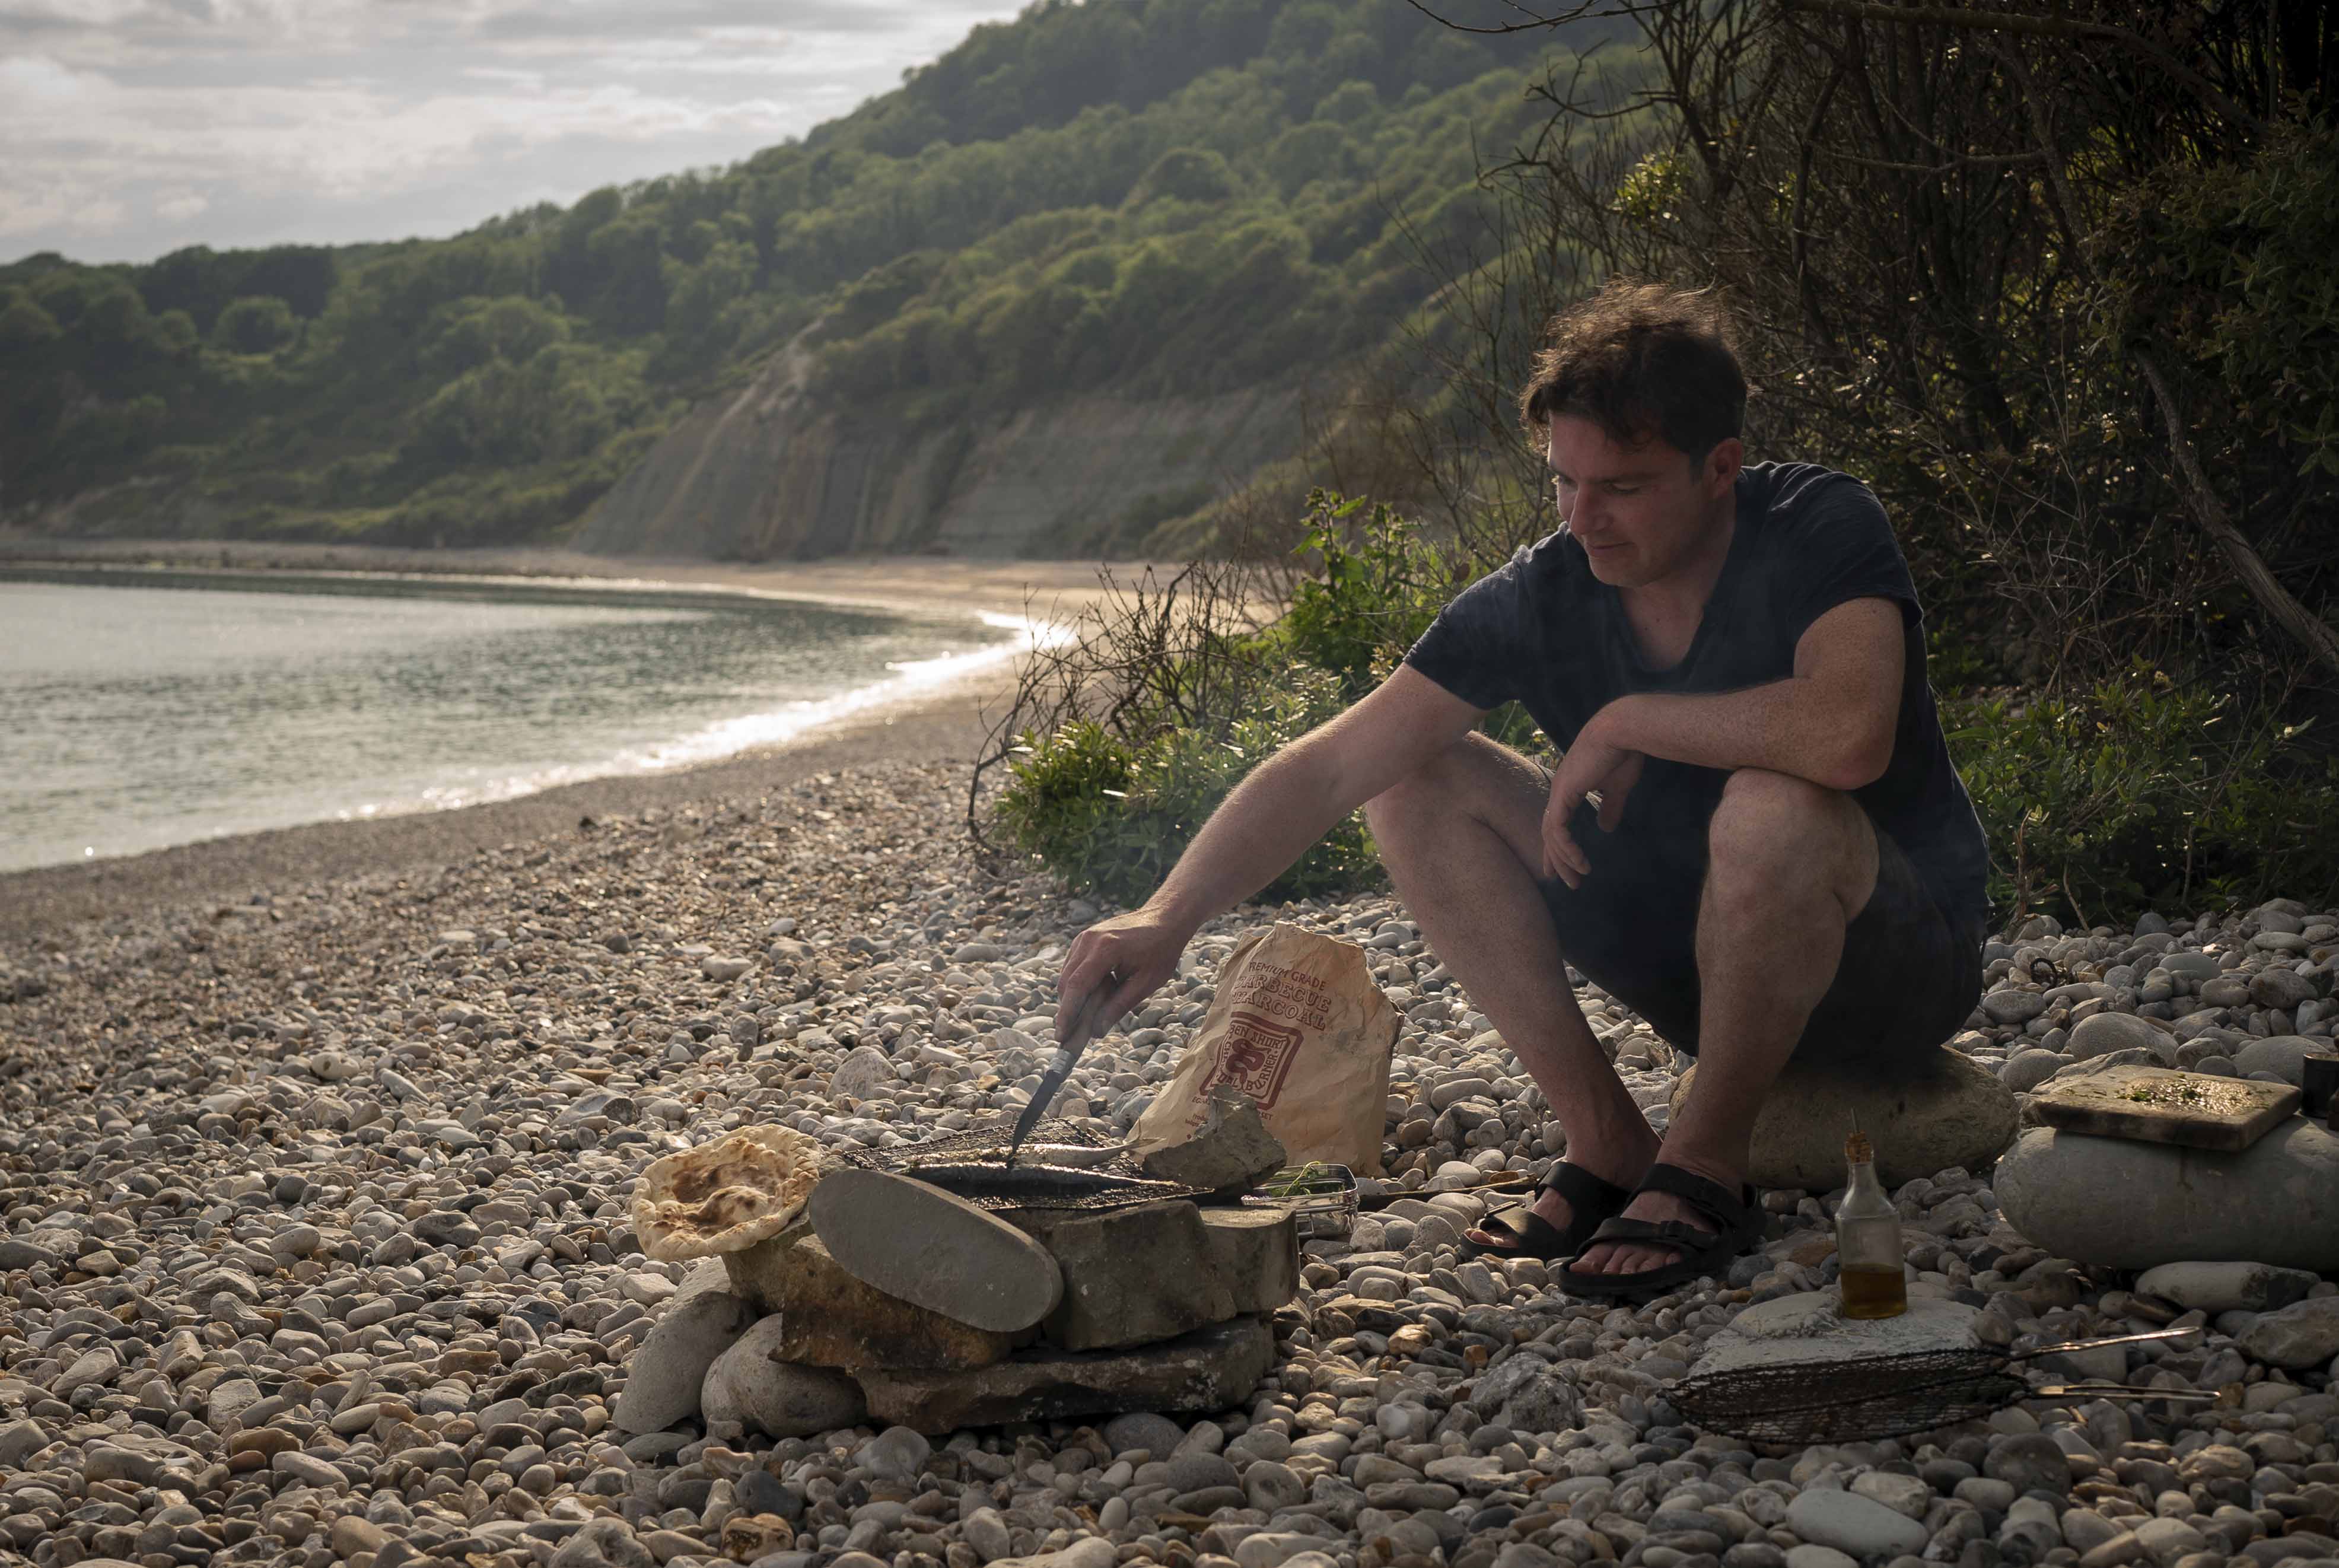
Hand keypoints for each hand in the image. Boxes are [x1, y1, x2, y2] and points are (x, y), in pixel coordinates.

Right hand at [1054, 907, 1186, 1044]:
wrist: (1164, 918)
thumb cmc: (1160, 950)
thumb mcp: (1146, 982)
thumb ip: (1119, 1006)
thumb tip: (1097, 1031)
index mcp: (1105, 949)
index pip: (1077, 986)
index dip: (1067, 1014)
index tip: (1061, 1036)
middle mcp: (1088, 940)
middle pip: (1066, 982)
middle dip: (1066, 1011)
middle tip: (1069, 1037)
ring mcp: (1084, 937)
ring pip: (1066, 975)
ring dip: (1071, 999)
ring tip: (1082, 1021)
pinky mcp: (1084, 939)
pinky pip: (1072, 967)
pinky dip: (1077, 985)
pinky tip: (1090, 998)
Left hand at [1542, 727, 1644, 887]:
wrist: (1622, 731)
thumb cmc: (1622, 753)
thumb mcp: (1617, 787)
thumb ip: (1610, 807)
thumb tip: (1605, 828)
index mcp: (1569, 788)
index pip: (1557, 823)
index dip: (1558, 847)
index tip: (1562, 868)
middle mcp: (1559, 791)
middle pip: (1550, 833)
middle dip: (1558, 860)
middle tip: (1568, 883)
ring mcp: (1559, 792)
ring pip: (1552, 835)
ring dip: (1563, 859)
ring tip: (1577, 878)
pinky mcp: (1564, 794)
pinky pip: (1558, 830)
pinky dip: (1566, 848)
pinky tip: (1579, 862)